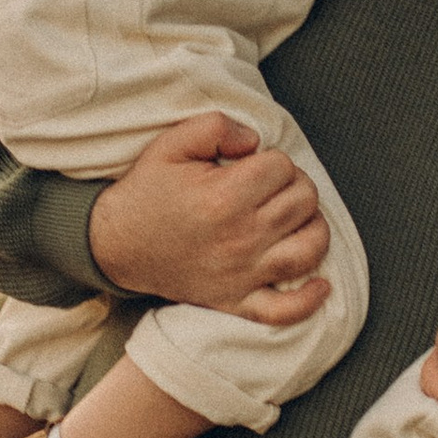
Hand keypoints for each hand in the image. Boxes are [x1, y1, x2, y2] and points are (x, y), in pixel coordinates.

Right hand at [87, 111, 332, 323]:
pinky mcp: (236, 300)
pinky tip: (321, 284)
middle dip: (293, 184)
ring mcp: (242, 273)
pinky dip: (309, 299)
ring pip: (310, 248)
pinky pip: (284, 310)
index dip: (270, 159)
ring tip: (294, 217)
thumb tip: (256, 141)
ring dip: (313, 227)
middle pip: (303, 201)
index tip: (248, 166)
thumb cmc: (148, 192)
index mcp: (224, 197)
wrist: (116, 244)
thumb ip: (218, 127)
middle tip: (268, 187)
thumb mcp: (172, 144)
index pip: (282, 167)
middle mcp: (240, 238)